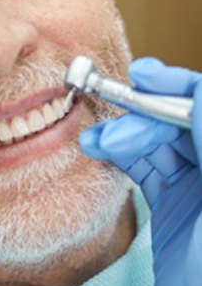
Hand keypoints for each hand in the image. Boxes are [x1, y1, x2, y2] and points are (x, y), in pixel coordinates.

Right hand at [80, 57, 201, 285]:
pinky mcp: (174, 206)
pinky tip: (103, 152)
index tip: (144, 79)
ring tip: (94, 139)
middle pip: (183, 120)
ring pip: (161, 140)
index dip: (180, 88)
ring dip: (126, 134)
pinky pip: (147, 167)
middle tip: (111, 112)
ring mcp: (200, 188)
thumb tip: (197, 97)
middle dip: (146, 111)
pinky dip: (123, 156)